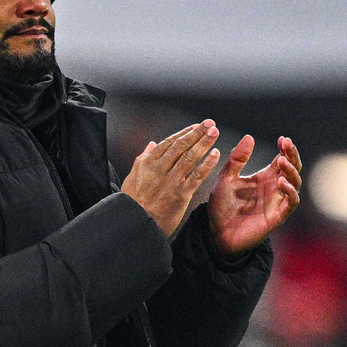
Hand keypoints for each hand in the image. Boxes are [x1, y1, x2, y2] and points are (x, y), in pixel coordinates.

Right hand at [121, 121, 221, 236]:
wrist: (134, 223)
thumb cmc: (132, 202)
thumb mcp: (133, 176)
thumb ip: (143, 158)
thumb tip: (150, 144)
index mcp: (148, 163)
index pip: (169, 142)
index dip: (184, 132)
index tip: (196, 125)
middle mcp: (160, 169)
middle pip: (181, 146)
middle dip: (196, 133)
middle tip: (209, 123)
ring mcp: (171, 181)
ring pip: (190, 157)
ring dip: (203, 143)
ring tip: (214, 132)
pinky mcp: (180, 194)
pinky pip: (196, 176)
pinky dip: (207, 164)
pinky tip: (215, 154)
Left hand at [207, 134, 301, 258]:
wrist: (216, 233)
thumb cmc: (222, 206)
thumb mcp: (226, 179)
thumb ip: (236, 160)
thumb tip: (249, 136)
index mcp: (264, 177)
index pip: (282, 158)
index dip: (285, 148)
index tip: (283, 139)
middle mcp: (274, 188)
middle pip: (293, 168)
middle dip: (292, 155)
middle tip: (287, 144)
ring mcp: (277, 202)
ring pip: (296, 183)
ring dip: (292, 171)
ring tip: (282, 162)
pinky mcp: (277, 216)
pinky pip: (292, 202)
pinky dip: (291, 192)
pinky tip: (282, 182)